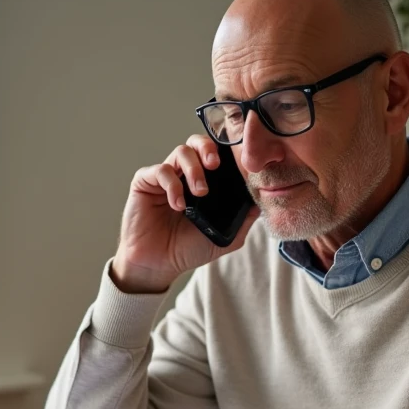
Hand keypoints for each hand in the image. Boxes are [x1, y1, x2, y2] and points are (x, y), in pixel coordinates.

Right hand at [111, 134, 260, 293]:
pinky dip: (172, 185)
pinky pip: (160, 170)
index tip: (237, 164)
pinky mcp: (145, 182)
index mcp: (205, 182)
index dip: (227, 153)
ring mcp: (165, 177)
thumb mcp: (225, 237)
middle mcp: (184, 174)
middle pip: (197, 143)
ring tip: (200, 192)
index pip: (217, 155)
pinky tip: (178, 204)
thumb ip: (244, 219)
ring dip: (194, 169)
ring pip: (181, 152)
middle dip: (209, 148)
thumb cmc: (188, 249)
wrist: (159, 265)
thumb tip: (263, 200)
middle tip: (215, 165)